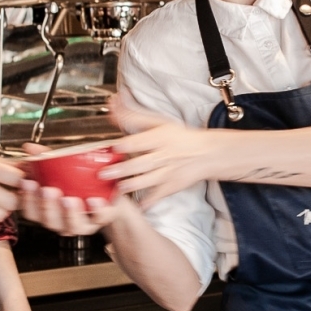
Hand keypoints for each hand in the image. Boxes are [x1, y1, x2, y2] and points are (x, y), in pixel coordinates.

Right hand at [16, 142, 122, 233]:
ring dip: (70, 213)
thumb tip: (28, 148)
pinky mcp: (100, 218)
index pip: (30, 210)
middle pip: (49, 221)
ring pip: (72, 225)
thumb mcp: (56, 167)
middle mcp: (61, 222)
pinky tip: (95, 200)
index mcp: (45, 211)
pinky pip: (99, 218)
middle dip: (47, 206)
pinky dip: (97, 210)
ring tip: (70, 199)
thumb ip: (42, 159)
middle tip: (48, 190)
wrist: (106, 187)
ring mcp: (80, 223)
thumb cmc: (75, 179)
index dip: (26, 199)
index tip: (27, 182)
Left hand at [101, 93, 228, 208]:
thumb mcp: (160, 122)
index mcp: (160, 138)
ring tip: (118, 188)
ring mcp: (168, 173)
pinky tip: (137, 206)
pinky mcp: (171, 187)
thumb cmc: (180, 136)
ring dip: (131, 185)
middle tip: (104, 173)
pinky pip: (158, 196)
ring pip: (147, 181)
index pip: (141, 141)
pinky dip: (147, 202)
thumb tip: (113, 104)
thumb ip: (134, 116)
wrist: (206, 153)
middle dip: (122, 169)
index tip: (114, 147)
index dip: (127, 144)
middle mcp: (164, 156)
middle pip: (141, 163)